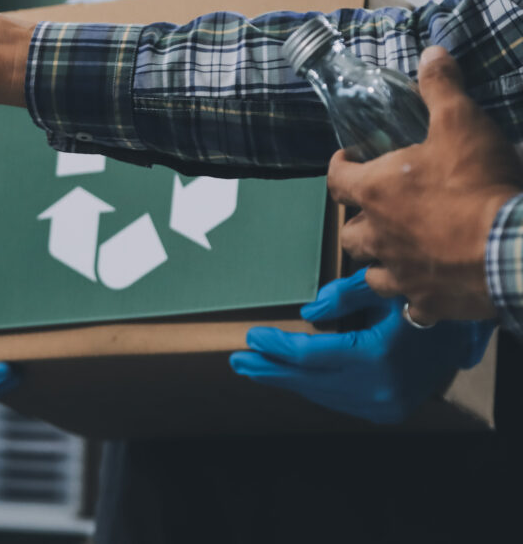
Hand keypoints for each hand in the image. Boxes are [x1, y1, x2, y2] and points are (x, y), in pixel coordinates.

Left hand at [230, 269, 494, 423]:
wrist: (462, 337)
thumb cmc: (420, 303)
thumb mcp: (384, 288)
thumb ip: (344, 296)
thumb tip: (306, 315)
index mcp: (376, 357)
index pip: (309, 355)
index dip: (275, 346)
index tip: (250, 337)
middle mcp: (378, 389)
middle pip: (308, 381)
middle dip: (269, 370)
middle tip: (237, 362)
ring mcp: (383, 407)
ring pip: (320, 394)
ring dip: (287, 380)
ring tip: (256, 368)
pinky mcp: (385, 413)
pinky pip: (336, 399)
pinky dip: (311, 387)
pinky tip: (290, 376)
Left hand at [328, 46, 522, 323]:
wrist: (512, 250)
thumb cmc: (479, 184)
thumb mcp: (462, 123)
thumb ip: (441, 88)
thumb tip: (431, 52)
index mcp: (376, 192)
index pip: (336, 179)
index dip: (338, 167)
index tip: (348, 158)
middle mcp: (378, 236)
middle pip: (350, 232)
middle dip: (358, 219)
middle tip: (377, 208)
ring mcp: (400, 274)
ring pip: (370, 272)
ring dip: (378, 260)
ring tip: (395, 250)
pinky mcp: (427, 302)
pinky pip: (410, 304)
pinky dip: (414, 296)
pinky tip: (425, 290)